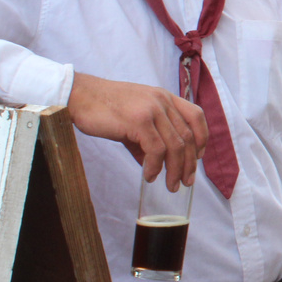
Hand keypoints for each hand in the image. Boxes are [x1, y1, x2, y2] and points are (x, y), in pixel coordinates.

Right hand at [67, 72, 206, 189]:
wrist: (80, 96)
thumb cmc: (104, 108)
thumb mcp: (134, 120)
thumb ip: (146, 140)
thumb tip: (153, 166)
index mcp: (165, 97)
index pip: (196, 116)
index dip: (202, 137)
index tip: (198, 157)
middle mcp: (163, 101)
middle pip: (187, 136)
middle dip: (189, 162)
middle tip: (186, 182)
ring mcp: (152, 110)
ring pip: (175, 145)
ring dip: (175, 170)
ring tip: (171, 185)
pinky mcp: (139, 121)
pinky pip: (156, 149)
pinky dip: (155, 166)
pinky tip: (149, 176)